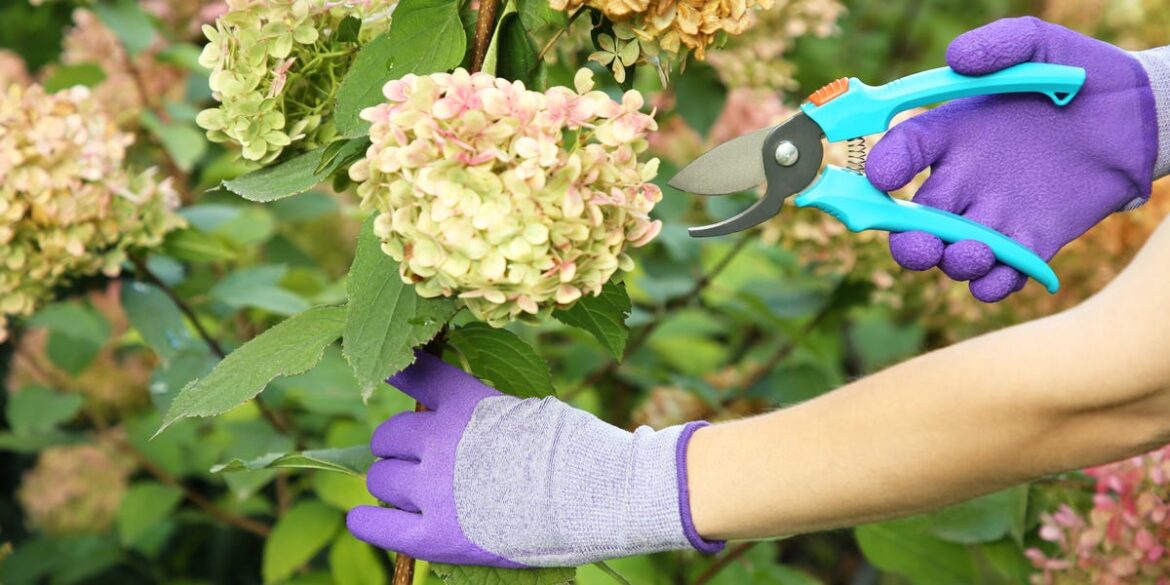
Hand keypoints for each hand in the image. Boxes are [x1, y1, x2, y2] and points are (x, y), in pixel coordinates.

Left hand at [346, 352, 721, 566]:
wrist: (596, 497)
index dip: (399, 375)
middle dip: (401, 449)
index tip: (394, 374)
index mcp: (463, 402)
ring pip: (380, 481)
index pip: (412, 374)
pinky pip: (375, 525)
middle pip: (388, 438)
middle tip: (423, 463)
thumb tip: (459, 417)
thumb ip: (484, 412)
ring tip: (417, 496)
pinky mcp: (433, 536)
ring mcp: (431, 489)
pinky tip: (369, 520)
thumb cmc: (577, 453)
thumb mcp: (528, 409)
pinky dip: (368, 521)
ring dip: (392, 486)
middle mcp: (437, 439)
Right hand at [866, 17, 1157, 301]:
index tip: (884, 176)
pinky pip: (1000, 277)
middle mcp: (962, 180)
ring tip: (974, 252)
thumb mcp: (1041, 46)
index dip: (887, 165)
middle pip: (913, 221)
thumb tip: (956, 59)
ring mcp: (994, 215)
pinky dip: (994, 284)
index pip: (903, 150)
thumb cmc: (1080, 76)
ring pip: (952, 254)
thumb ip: (999, 45)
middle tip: (918, 243)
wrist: (1135, 118)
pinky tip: (1002, 271)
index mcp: (952, 133)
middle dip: (906, 240)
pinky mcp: (1031, 242)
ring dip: (953, 262)